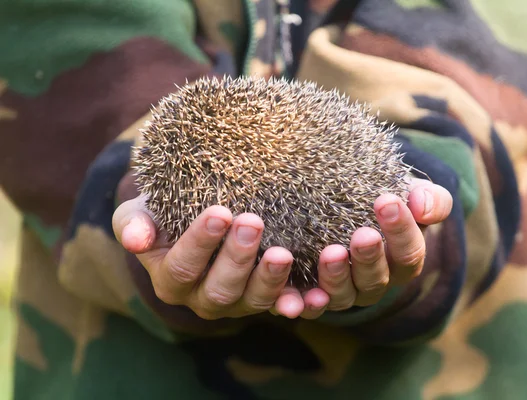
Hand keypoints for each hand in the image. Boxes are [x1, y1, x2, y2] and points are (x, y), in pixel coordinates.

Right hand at [112, 197, 305, 319]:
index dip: (200, 243)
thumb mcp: (142, 212)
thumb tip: (134, 239)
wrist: (195, 218)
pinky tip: (317, 295)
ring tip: (283, 253)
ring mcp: (238, 302)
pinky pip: (284, 306)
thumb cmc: (165, 212)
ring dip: (270, 279)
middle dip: (237, 258)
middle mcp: (203, 298)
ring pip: (253, 300)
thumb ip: (133, 223)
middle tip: (253, 223)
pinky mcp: (266, 298)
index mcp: (171, 280)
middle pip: (220, 289)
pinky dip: (300, 303)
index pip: (183, 267)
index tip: (219, 213)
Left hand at [293, 178, 452, 318]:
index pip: (408, 253)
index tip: (387, 201)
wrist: (344, 201)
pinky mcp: (309, 295)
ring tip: (331, 254)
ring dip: (336, 277)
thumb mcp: (408, 193)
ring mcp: (341, 292)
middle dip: (369, 258)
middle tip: (363, 235)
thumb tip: (423, 205)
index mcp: (400, 262)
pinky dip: (303, 304)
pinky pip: (307, 307)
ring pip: (342, 295)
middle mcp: (372, 283)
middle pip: (375, 279)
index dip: (401, 230)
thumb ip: (429, 199)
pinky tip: (300, 296)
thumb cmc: (381, 198)